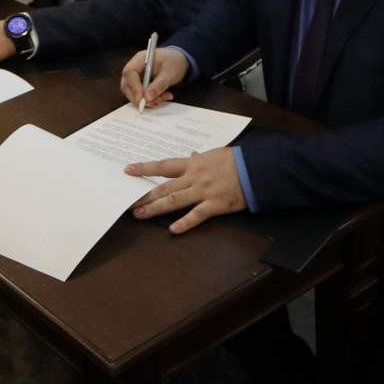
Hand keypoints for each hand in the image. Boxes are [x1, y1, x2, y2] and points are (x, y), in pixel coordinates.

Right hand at [120, 47, 188, 108]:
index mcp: (140, 58)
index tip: (142, 99)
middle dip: (139, 97)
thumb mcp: (170, 73)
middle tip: (154, 103)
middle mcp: (135, 67)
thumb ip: (159, 85)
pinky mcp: (140, 84)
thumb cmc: (174, 62)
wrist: (179, 60)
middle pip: (127, 85)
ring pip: (133, 93)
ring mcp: (136, 76)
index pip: (129, 72)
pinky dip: (151, 99)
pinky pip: (140, 95)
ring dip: (147, 100)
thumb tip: (147, 98)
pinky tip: (163, 97)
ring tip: (164, 97)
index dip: (133, 87)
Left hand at [125, 148, 244, 233]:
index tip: (128, 170)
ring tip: (140, 215)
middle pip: (164, 187)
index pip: (164, 165)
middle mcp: (194, 177)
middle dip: (145, 195)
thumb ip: (201, 158)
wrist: (255, 168)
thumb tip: (191, 154)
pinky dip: (185, 223)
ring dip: (156, 208)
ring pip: (174, 200)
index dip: (145, 168)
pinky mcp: (215, 205)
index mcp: (194, 164)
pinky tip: (173, 230)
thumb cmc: (236, 160)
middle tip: (128, 203)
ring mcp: (203, 191)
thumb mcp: (215, 154)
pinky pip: (197, 215)